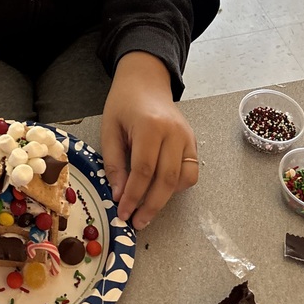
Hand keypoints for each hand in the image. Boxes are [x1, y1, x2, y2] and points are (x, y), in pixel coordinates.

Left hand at [100, 51, 197, 230]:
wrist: (146, 81)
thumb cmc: (124, 103)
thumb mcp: (109, 129)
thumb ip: (114, 163)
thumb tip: (119, 195)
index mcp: (150, 126)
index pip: (144, 171)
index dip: (133, 196)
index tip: (122, 212)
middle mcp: (174, 133)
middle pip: (166, 180)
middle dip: (150, 206)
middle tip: (136, 222)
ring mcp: (187, 137)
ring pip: (181, 179)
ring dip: (164, 200)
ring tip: (146, 211)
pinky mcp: (193, 142)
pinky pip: (190, 172)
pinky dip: (177, 186)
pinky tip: (160, 190)